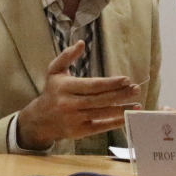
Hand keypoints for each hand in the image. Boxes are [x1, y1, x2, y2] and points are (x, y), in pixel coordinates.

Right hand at [14, 41, 142, 147]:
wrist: (39, 120)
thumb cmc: (51, 92)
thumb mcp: (54, 71)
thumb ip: (67, 56)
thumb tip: (81, 43)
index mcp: (65, 87)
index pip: (92, 85)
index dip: (110, 83)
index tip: (126, 79)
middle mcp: (69, 104)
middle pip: (100, 99)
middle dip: (120, 94)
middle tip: (136, 89)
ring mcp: (74, 119)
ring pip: (102, 113)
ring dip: (122, 109)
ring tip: (137, 104)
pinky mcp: (79, 132)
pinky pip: (100, 127)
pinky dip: (115, 123)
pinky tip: (127, 117)